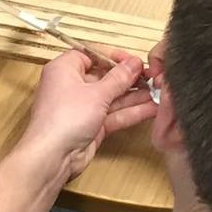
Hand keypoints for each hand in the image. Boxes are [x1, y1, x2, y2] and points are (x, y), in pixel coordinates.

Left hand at [20, 47, 155, 182]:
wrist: (53, 157)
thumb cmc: (66, 117)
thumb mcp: (97, 93)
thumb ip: (119, 78)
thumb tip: (134, 63)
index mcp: (65, 69)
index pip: (92, 54)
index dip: (114, 56)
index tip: (134, 60)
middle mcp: (72, 86)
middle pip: (104, 76)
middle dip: (129, 78)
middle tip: (152, 77)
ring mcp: (82, 107)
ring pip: (112, 97)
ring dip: (134, 96)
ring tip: (158, 92)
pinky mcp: (91, 126)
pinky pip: (113, 115)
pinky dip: (131, 112)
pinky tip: (151, 109)